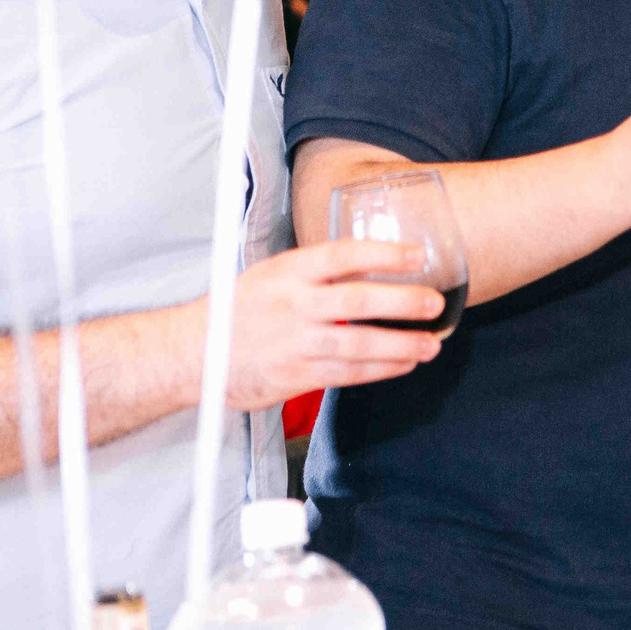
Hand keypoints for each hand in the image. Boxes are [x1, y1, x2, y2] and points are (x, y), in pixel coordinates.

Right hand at [213, 240, 446, 411]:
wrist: (195, 354)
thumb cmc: (239, 309)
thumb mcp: (272, 274)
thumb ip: (316, 271)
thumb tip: (372, 264)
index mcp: (288, 271)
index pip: (342, 255)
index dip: (384, 254)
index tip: (418, 256)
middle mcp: (293, 304)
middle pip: (357, 301)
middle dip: (403, 303)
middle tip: (435, 303)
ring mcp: (294, 342)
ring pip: (358, 344)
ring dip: (401, 345)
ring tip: (431, 344)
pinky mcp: (295, 375)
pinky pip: (347, 374)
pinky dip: (380, 370)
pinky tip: (403, 364)